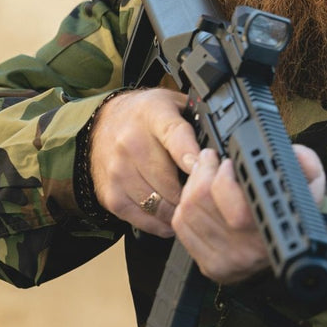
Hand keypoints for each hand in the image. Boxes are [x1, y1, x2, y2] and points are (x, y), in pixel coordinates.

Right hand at [89, 88, 199, 236]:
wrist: (105, 122)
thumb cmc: (146, 116)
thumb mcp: (174, 104)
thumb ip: (197, 120)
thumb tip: (222, 146)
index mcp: (154, 115)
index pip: (175, 136)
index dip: (191, 155)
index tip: (204, 168)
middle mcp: (131, 142)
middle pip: (169, 180)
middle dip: (193, 192)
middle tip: (206, 194)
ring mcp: (118, 170)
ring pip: (158, 204)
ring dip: (178, 210)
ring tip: (190, 206)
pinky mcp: (110, 193)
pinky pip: (141, 218)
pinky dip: (160, 223)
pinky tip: (171, 216)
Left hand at [172, 144, 325, 284]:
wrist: (287, 244)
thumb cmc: (293, 206)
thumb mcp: (310, 180)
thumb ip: (305, 162)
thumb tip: (292, 154)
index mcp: (275, 232)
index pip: (238, 213)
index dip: (225, 181)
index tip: (229, 162)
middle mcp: (250, 253)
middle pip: (203, 204)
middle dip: (204, 170)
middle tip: (213, 158)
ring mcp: (228, 263)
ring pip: (189, 211)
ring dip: (193, 183)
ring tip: (206, 171)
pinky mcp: (210, 266)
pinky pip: (182, 226)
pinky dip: (185, 203)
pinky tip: (200, 195)